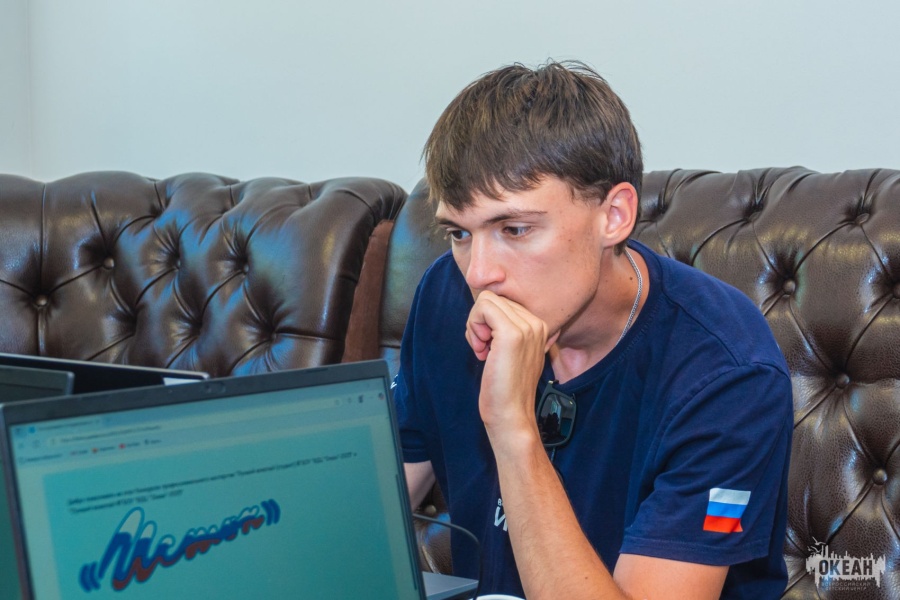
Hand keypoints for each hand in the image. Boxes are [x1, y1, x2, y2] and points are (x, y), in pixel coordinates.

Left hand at [465, 291, 558, 441]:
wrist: (511, 415)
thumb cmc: (505, 389)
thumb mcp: (510, 352)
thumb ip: (504, 330)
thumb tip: (484, 309)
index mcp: (539, 326)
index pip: (503, 302)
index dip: (488, 322)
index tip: (489, 347)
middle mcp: (536, 323)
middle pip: (493, 299)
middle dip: (479, 322)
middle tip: (483, 349)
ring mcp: (526, 327)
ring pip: (486, 301)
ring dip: (475, 325)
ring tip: (483, 350)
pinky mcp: (512, 333)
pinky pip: (482, 308)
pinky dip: (473, 327)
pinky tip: (481, 351)